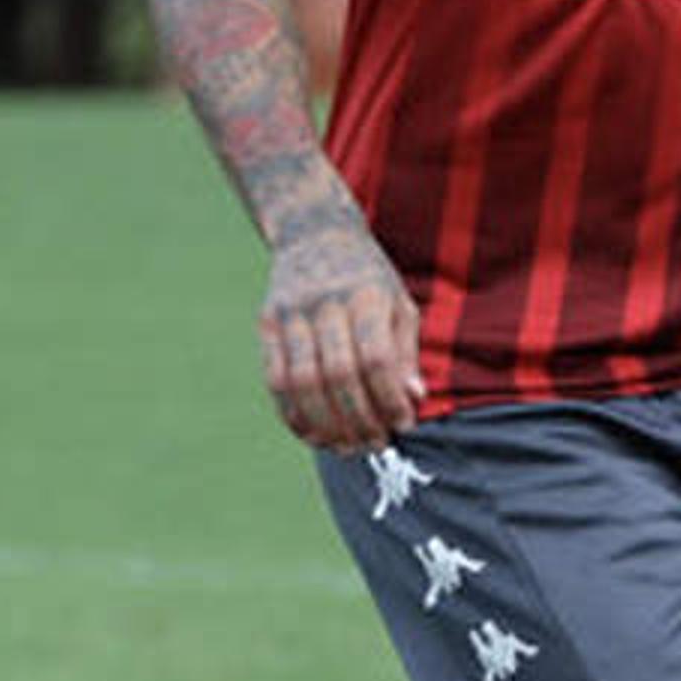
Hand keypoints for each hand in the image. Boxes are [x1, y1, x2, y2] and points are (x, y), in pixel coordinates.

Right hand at [260, 220, 423, 453]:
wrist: (314, 234)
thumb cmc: (369, 278)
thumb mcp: (399, 303)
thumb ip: (405, 352)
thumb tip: (413, 398)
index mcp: (366, 295)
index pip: (375, 358)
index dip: (389, 398)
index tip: (404, 424)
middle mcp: (325, 302)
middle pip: (337, 374)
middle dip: (359, 419)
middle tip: (375, 445)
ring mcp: (291, 313)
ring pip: (301, 381)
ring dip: (325, 424)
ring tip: (346, 447)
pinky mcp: (267, 325)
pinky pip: (275, 379)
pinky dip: (294, 413)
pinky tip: (314, 434)